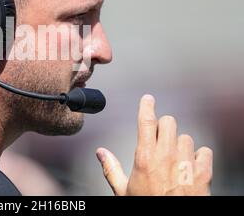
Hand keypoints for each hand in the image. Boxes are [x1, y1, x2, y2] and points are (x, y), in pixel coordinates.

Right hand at [96, 94, 212, 195]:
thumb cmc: (147, 207)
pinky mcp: (203, 173)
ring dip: (180, 144)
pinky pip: (204, 152)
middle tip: (160, 136)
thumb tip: (101, 153)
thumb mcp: (123, 191)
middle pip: (169, 122)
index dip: (146, 106)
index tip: (148, 99)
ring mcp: (186, 163)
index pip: (146, 121)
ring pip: (186, 137)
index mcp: (145, 158)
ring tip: (174, 158)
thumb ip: (111, 169)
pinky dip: (198, 156)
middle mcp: (166, 156)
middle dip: (163, 126)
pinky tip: (190, 165)